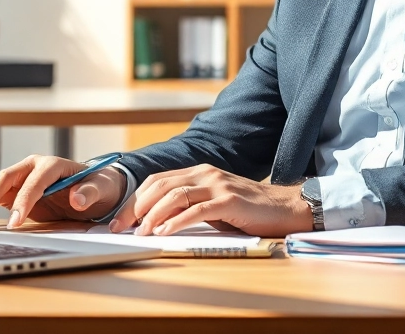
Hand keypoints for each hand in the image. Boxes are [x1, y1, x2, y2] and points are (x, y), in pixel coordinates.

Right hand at [0, 155, 126, 229]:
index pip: (35, 179)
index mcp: (52, 164)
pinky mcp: (14, 191)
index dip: (24, 199)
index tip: (16, 222)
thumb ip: (91, 192)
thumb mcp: (102, 189)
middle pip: (5, 178)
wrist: (94, 188)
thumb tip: (77, 198)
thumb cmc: (98, 186)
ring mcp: (21, 178)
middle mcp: (32, 167)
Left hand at [109, 164, 312, 236]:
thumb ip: (189, 205)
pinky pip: (197, 210)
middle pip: (160, 186)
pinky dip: (176, 222)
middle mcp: (206, 173)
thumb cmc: (249, 210)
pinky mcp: (229, 200)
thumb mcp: (214, 204)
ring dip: (152, 215)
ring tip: (140, 233)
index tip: (119, 219)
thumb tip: (156, 221)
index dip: (135, 199)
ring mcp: (218, 185)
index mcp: (199, 172)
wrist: (285, 207)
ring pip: (175, 196)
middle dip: (136, 207)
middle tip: (120, 227)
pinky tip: (164, 232)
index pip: (157, 181)